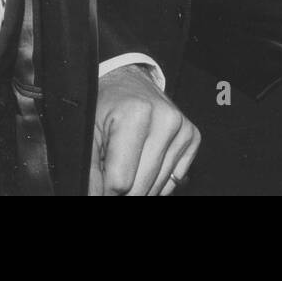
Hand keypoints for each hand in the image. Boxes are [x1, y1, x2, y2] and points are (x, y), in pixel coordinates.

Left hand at [90, 64, 200, 195]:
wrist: (129, 82)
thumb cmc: (107, 106)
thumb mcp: (89, 134)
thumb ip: (89, 171)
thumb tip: (95, 198)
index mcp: (136, 114)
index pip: (120, 181)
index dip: (105, 188)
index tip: (100, 180)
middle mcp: (165, 119)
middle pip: (140, 187)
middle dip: (122, 191)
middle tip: (111, 172)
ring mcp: (182, 128)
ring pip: (157, 188)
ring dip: (139, 186)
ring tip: (127, 164)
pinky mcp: (192, 136)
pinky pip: (174, 180)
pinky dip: (156, 181)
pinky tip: (144, 164)